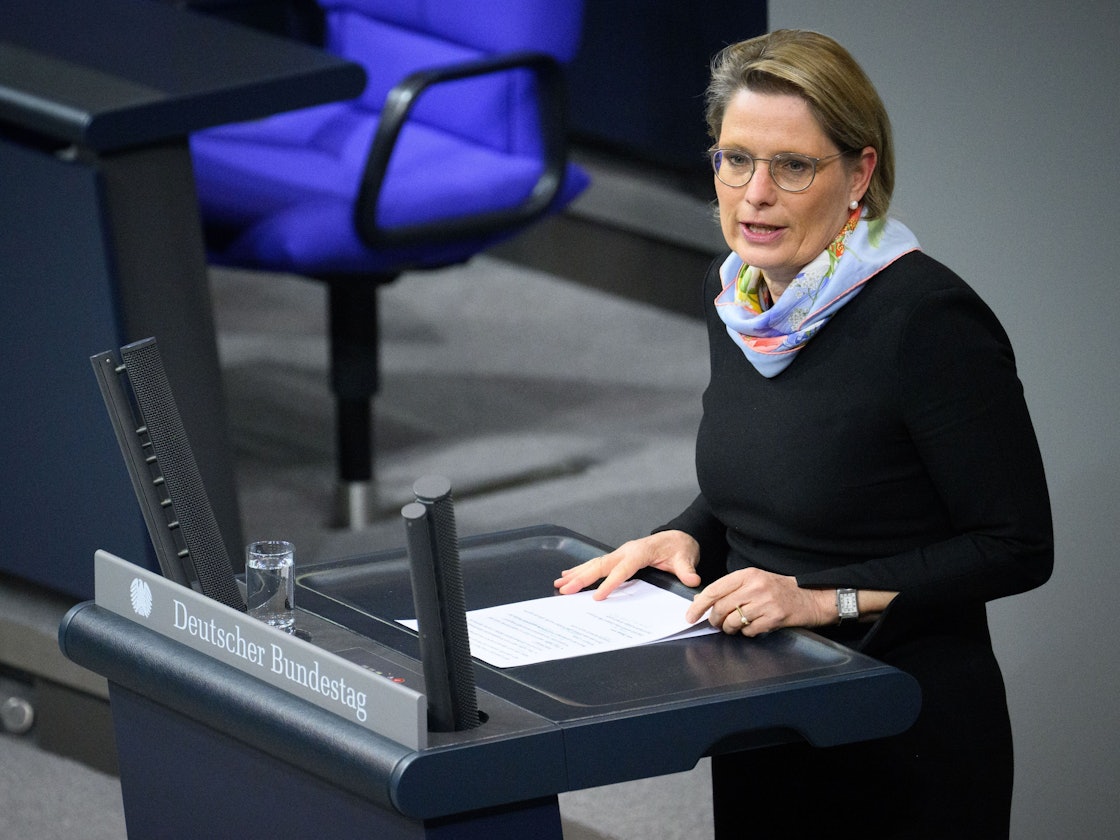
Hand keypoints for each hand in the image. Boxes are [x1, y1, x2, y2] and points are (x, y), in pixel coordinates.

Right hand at [554, 530, 701, 599]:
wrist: (678, 537)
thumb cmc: (680, 547)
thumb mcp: (686, 557)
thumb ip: (687, 570)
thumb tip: (692, 580)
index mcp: (640, 552)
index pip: (623, 569)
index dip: (610, 583)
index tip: (598, 597)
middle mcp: (626, 551)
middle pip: (600, 565)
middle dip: (582, 578)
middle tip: (565, 589)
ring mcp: (620, 553)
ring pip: (594, 564)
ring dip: (576, 574)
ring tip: (560, 584)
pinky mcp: (618, 557)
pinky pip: (597, 564)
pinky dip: (581, 570)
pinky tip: (568, 576)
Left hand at [684, 567, 833, 635]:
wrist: (812, 597)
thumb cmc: (781, 589)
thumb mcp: (755, 580)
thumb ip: (731, 588)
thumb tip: (703, 600)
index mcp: (747, 575)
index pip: (714, 590)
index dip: (698, 605)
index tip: (690, 615)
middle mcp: (755, 586)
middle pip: (721, 608)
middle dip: (714, 620)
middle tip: (716, 624)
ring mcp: (765, 602)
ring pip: (733, 621)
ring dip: (729, 629)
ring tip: (734, 627)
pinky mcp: (774, 617)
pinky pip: (749, 630)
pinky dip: (747, 632)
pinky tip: (753, 627)